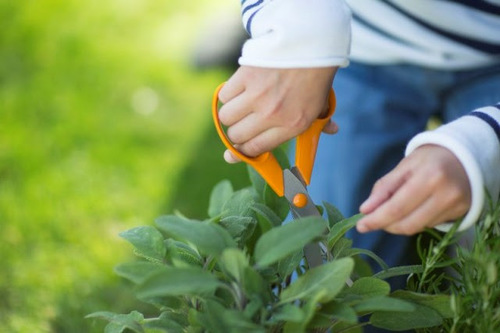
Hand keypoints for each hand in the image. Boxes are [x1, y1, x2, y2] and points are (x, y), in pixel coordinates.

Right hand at [218, 66, 337, 162]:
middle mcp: (272, 114)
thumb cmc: (315, 77)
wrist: (309, 44)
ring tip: (238, 107)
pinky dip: (228, 94)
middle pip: (236, 136)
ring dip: (229, 114)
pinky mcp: (246, 77)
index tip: (235, 152)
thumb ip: (322, 120)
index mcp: (291, 125)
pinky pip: (224, 95)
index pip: (256, 148)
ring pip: (225, 117)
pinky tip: (237, 90)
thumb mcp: (322, 103)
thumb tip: (332, 130)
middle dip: (235, 134)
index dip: (242, 152)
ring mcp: (257, 96)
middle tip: (240, 126)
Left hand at [357, 145, 471, 234]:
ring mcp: (455, 207)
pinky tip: (410, 211)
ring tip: (388, 214)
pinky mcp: (460, 214)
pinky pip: (428, 225)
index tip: (360, 225)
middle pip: (407, 223)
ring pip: (417, 228)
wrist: (465, 157)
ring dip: (397, 225)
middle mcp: (446, 194)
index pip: (397, 207)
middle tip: (369, 222)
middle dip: (384, 225)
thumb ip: (384, 188)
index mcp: (430, 176)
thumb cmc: (429, 159)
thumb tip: (365, 210)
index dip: (377, 219)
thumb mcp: (404, 166)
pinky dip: (413, 221)